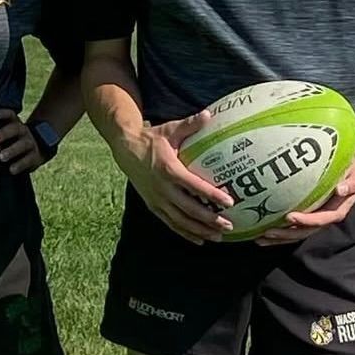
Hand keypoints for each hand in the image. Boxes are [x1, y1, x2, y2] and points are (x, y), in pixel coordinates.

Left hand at [0, 108, 46, 173]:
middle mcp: (22, 130)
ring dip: (11, 151)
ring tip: (1, 157)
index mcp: (14, 121)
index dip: (1, 114)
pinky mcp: (35, 157)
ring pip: (22, 145)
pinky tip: (11, 169)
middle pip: (14, 129)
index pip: (8, 114)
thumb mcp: (6, 131)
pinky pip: (28, 160)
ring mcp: (30, 143)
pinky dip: (19, 165)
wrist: (36, 149)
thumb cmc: (11, 139)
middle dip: (3, 133)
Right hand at [120, 110, 234, 245]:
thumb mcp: (169, 130)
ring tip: (218, 236)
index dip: (211, 195)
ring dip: (200, 230)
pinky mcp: (152, 205)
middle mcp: (162, 188)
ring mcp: (156, 199)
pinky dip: (185, 233)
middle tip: (229, 225)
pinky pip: (170, 223)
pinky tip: (199, 240)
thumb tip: (209, 115)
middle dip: (210, 219)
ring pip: (180, 220)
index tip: (229, 202)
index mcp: (168, 169)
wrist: (125, 148)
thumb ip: (189, 125)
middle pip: (189, 208)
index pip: (194, 186)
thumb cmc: (152, 139)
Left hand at [254, 164, 354, 245]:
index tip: (289, 217)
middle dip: (287, 234)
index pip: (322, 219)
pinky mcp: (309, 211)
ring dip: (280, 236)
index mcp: (338, 209)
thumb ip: (354, 182)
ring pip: (298, 231)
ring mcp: (317, 215)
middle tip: (267, 232)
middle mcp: (326, 215)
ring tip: (259, 238)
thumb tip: (340, 189)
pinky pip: (294, 223)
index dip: (307, 221)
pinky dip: (280, 227)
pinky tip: (261, 228)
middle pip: (306, 230)